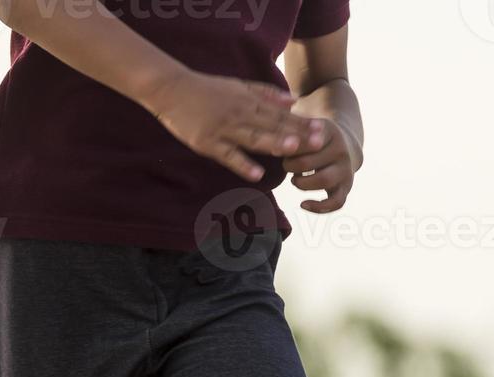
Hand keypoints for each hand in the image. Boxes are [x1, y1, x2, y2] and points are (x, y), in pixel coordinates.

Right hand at [144, 70, 326, 181]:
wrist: (172, 90)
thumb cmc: (205, 88)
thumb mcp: (238, 85)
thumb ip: (266, 94)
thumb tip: (292, 101)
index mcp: (248, 101)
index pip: (280, 114)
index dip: (300, 122)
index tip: (320, 129)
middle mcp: (239, 114)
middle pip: (272, 126)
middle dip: (296, 133)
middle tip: (318, 141)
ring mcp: (223, 130)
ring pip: (253, 138)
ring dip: (273, 143)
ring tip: (293, 149)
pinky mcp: (207, 143)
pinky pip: (228, 156)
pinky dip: (242, 164)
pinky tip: (257, 174)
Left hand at [284, 117, 361, 213]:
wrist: (344, 146)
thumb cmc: (314, 139)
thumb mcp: (306, 129)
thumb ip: (291, 135)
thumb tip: (275, 149)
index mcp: (330, 132)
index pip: (307, 141)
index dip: (289, 149)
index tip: (276, 152)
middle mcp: (341, 151)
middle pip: (308, 163)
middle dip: (290, 167)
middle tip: (287, 165)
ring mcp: (345, 170)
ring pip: (324, 181)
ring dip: (302, 184)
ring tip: (295, 180)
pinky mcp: (346, 187)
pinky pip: (337, 202)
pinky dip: (318, 207)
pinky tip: (302, 204)